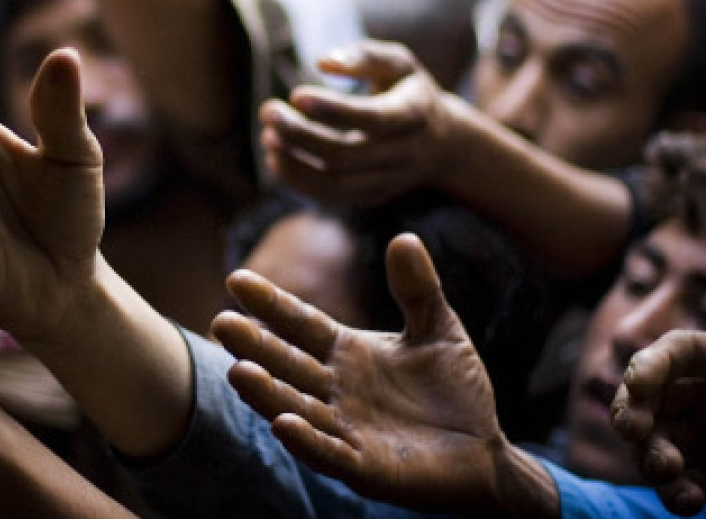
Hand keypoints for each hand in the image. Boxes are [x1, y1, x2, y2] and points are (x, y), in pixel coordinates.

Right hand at [210, 234, 556, 516]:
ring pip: (296, 408)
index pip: (301, 323)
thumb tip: (404, 238)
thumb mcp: (438, 329)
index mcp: (346, 352)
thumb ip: (417, 289)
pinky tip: (283, 425)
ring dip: (267, 393)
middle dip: (254, 346)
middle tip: (222, 322)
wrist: (483, 451)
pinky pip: (330, 454)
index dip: (271, 303)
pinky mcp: (365, 468)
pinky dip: (307, 442)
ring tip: (239, 373)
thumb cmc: (452, 389)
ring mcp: (346, 429)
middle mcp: (335, 389)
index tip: (236, 279)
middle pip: (287, 364)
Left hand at [261, 41, 463, 207]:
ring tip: (267, 136)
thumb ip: (365, 56)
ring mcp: (387, 181)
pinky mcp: (371, 197)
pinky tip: (277, 157)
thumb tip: (322, 62)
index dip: (332, 109)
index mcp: (414, 115)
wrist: (443, 144)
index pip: (372, 118)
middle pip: (345, 155)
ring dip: (293, 162)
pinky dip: (298, 181)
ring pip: (334, 183)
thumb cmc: (410, 92)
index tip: (295, 93)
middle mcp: (403, 154)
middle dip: (299, 134)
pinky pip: (330, 197)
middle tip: (268, 110)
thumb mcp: (399, 64)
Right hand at [610, 329, 705, 515]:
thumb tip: (651, 379)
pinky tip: (689, 499)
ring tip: (665, 470)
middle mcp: (702, 397)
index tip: (638, 384)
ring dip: (651, 456)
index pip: (678, 350)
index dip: (651, 364)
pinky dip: (677, 494)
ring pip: (654, 444)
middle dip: (631, 412)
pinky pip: (681, 485)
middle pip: (650, 397)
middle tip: (631, 430)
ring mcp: (703, 439)